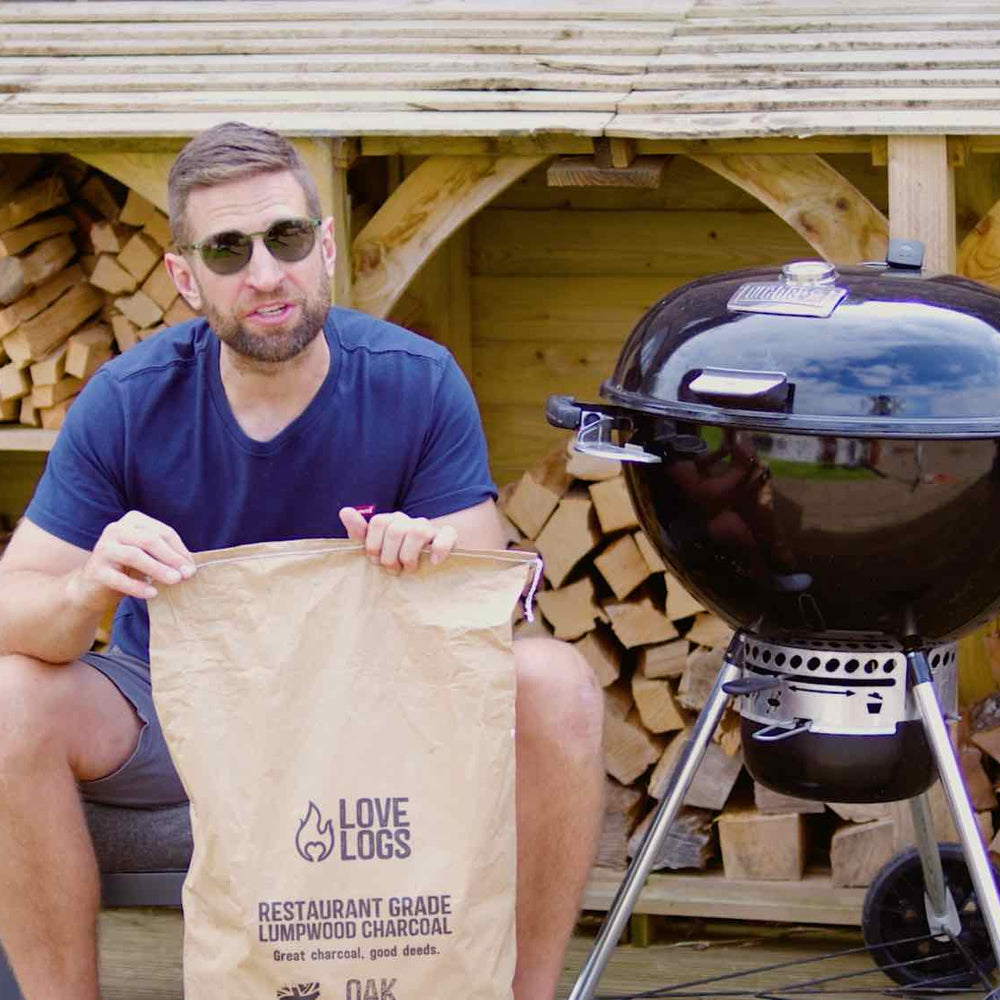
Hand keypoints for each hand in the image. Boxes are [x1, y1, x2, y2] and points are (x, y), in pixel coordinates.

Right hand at [67, 510, 195, 611]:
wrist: (92, 587)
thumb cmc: (128, 569)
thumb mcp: (149, 557)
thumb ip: (167, 557)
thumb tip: (190, 568)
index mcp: (132, 521)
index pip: (162, 532)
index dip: (180, 550)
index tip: (192, 567)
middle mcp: (115, 530)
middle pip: (149, 540)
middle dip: (171, 558)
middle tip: (187, 574)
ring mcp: (103, 549)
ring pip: (134, 556)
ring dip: (158, 569)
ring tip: (175, 581)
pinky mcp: (95, 570)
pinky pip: (119, 578)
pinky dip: (138, 586)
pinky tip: (153, 593)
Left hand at [339, 507, 457, 572]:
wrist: (427, 567)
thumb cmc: (396, 558)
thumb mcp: (375, 548)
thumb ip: (359, 532)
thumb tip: (344, 511)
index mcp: (391, 521)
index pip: (378, 522)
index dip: (373, 544)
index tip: (374, 561)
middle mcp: (410, 520)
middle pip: (396, 530)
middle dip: (390, 556)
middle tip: (392, 571)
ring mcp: (430, 528)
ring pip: (418, 532)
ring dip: (409, 556)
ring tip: (409, 569)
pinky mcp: (449, 536)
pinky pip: (447, 535)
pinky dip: (439, 549)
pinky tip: (433, 563)